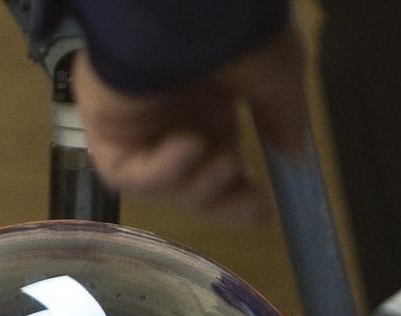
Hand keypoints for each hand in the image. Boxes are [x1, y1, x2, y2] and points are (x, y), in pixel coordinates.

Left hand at [72, 22, 309, 223]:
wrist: (186, 2)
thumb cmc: (234, 28)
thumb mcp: (278, 72)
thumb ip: (284, 117)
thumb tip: (296, 154)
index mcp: (209, 95)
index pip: (219, 158)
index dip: (239, 192)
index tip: (264, 210)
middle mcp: (172, 110)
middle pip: (191, 181)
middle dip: (223, 199)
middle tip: (253, 206)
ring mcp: (136, 122)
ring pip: (164, 183)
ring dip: (199, 185)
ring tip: (223, 164)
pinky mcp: (105, 128)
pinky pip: (129, 172)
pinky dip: (161, 171)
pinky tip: (188, 147)